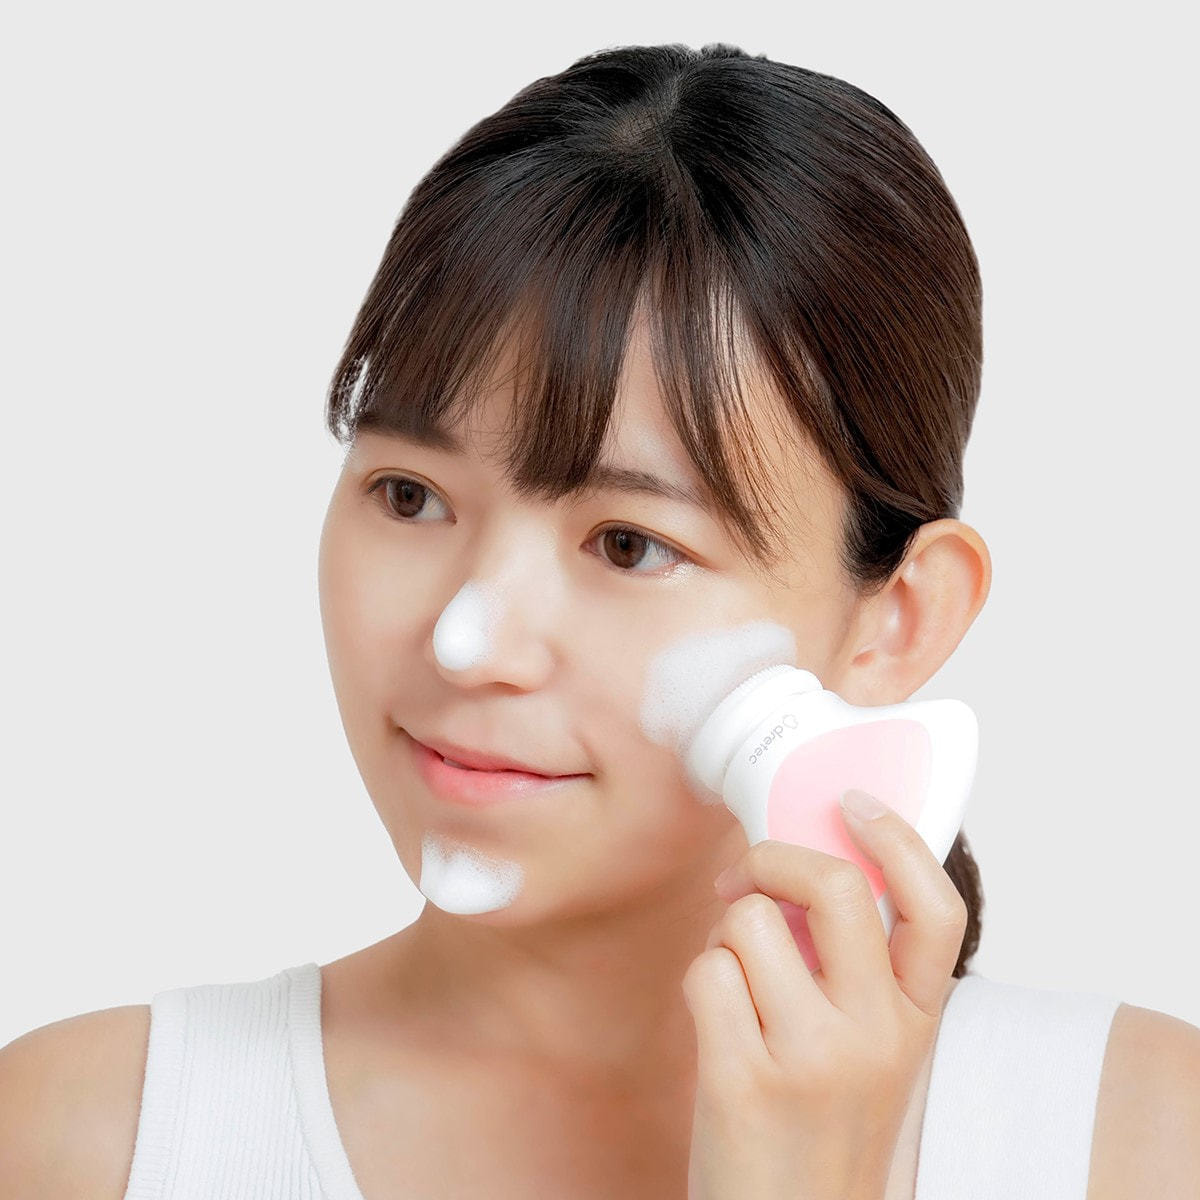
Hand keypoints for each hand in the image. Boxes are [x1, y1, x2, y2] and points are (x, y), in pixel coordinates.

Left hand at [680, 792, 967, 1199]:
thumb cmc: (818, 1124)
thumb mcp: (868, 1046)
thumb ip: (855, 967)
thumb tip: (801, 866)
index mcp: (916, 1019)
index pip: (936, 907)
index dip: (897, 839)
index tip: (851, 804)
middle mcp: (877, 1034)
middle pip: (833, 885)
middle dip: (772, 859)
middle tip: (747, 880)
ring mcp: (813, 1057)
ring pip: (750, 921)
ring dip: (727, 937)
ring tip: (737, 984)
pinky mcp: (746, 1079)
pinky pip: (707, 970)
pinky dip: (701, 983)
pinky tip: (717, 1026)